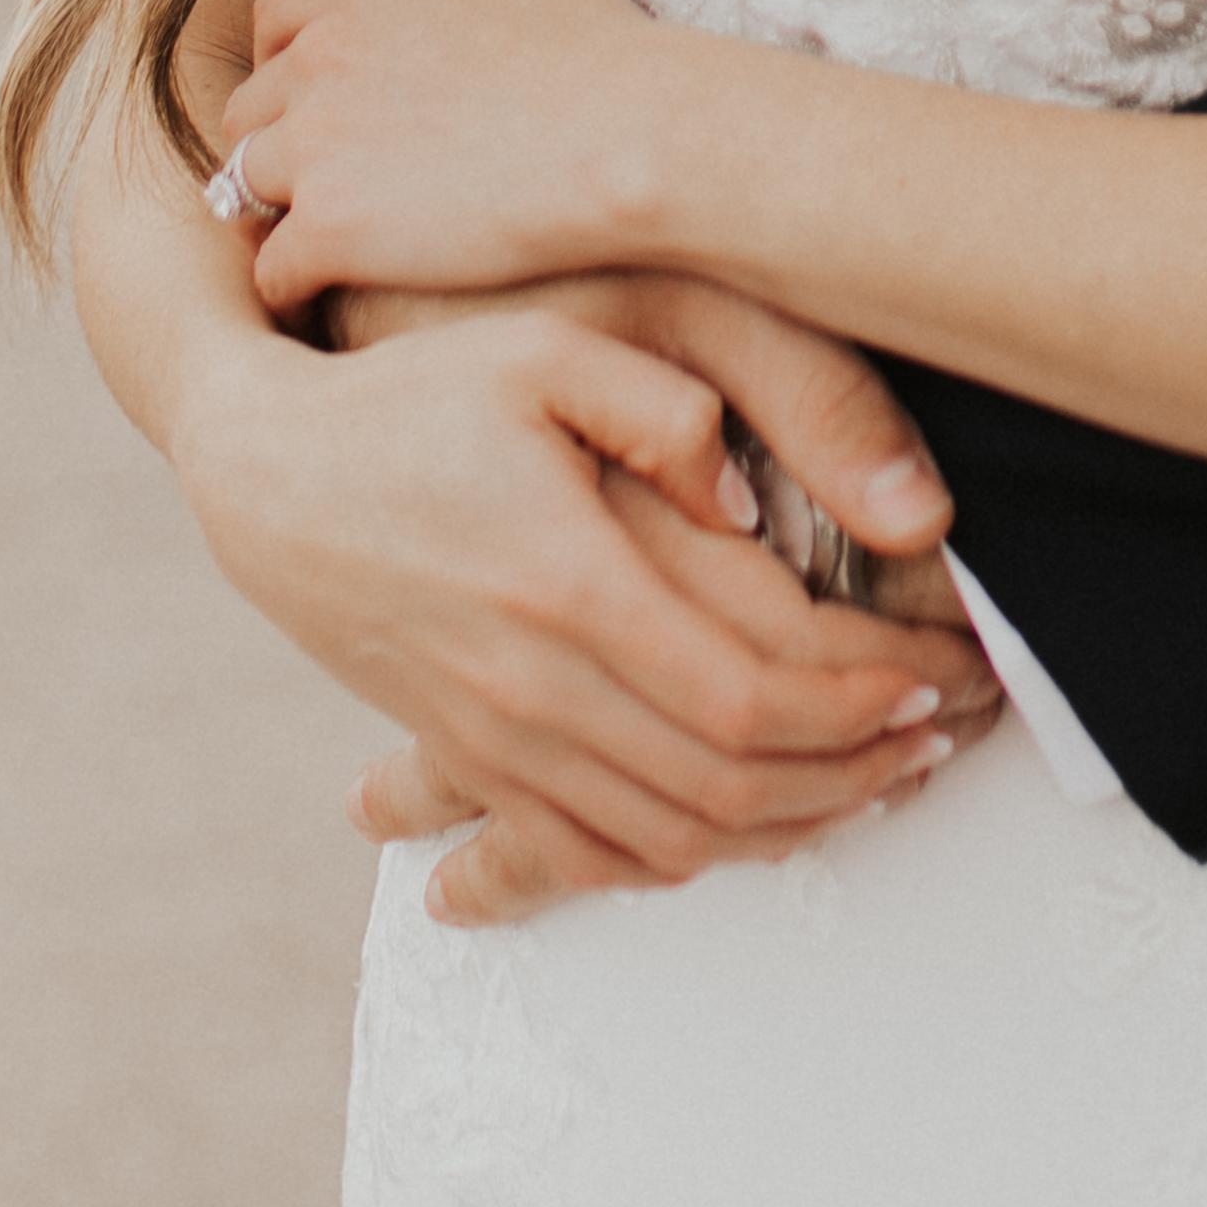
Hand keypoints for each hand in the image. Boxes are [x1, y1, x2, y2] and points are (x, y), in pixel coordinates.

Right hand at [171, 283, 999, 899]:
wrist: (264, 471)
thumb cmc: (413, 393)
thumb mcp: (542, 349)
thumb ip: (661, 407)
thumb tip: (744, 497)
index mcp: (567, 583)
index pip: (750, 690)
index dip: (860, 700)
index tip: (938, 674)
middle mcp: (532, 684)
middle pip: (729, 781)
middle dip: (857, 769)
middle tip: (943, 734)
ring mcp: (494, 737)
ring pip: (671, 833)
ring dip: (792, 822)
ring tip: (881, 779)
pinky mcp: (469, 755)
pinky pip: (591, 850)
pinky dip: (688, 857)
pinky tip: (756, 823)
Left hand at [226, 0, 668, 313]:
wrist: (626, 133)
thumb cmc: (586, 40)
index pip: (275, 19)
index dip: (287, 58)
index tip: (315, 92)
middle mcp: (321, 58)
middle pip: (249, 103)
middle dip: (274, 132)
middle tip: (319, 168)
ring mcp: (318, 145)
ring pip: (246, 180)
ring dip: (274, 205)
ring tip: (318, 230)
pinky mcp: (330, 229)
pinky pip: (271, 265)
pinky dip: (288, 280)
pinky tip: (321, 290)